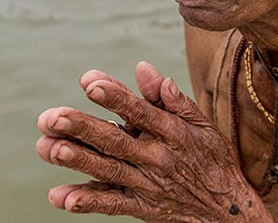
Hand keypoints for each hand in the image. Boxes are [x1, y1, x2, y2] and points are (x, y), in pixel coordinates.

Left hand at [36, 62, 270, 221]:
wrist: (229, 213)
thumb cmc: (213, 160)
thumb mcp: (202, 125)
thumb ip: (172, 99)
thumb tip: (143, 69)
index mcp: (172, 132)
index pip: (140, 111)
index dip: (115, 97)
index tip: (88, 82)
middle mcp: (157, 158)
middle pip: (115, 141)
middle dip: (81, 128)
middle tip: (50, 117)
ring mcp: (147, 184)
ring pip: (107, 170)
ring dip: (77, 160)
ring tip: (48, 149)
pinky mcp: (142, 207)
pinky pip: (112, 205)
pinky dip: (87, 201)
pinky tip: (61, 197)